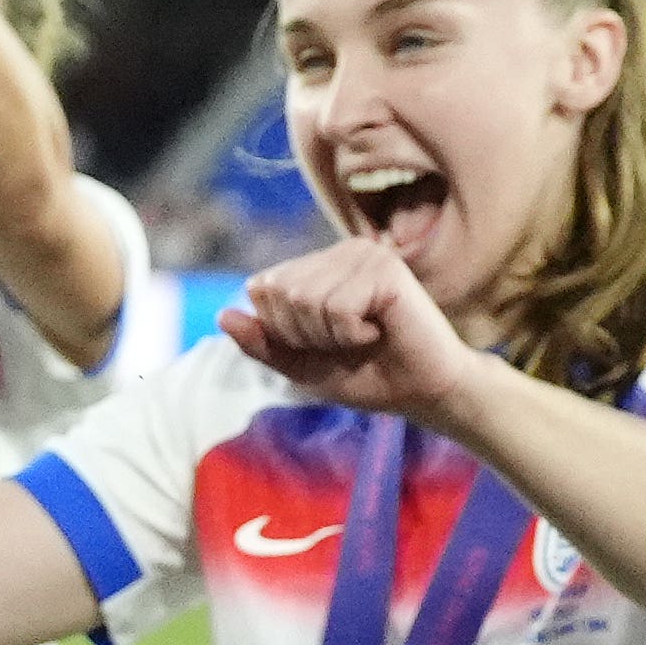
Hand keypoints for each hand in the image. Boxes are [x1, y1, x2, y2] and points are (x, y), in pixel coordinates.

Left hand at [226, 236, 486, 423]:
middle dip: (305, 333)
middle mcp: (340, 252)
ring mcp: (364, 254)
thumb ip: (261, 342)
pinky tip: (379, 331)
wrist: (423, 393)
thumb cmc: (366, 376)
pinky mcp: (385, 268)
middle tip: (346, 341)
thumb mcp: (300, 365)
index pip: (260, 289)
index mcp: (317, 266)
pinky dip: (350, 333)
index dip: (283, 330)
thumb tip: (222, 316)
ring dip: (329, 336)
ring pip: (304, 300)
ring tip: (364, 336)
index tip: (323, 342)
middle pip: (278, 293)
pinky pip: (335, 307)